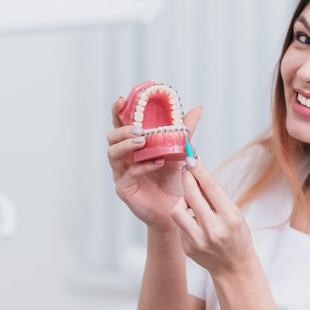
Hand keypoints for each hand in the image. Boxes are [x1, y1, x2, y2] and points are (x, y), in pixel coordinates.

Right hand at [107, 96, 201, 230]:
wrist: (176, 209)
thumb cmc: (174, 180)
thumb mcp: (181, 151)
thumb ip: (185, 131)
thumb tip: (197, 109)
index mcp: (133, 146)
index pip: (120, 125)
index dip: (117, 111)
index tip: (122, 99)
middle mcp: (123, 158)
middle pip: (111, 138)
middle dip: (123, 130)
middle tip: (139, 129)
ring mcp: (120, 174)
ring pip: (113, 154)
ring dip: (127, 144)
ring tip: (143, 140)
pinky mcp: (124, 189)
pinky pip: (128, 174)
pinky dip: (143, 166)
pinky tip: (157, 163)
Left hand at [170, 159, 254, 275]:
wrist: (233, 267)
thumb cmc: (236, 235)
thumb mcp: (233, 213)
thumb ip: (216, 195)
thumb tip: (198, 170)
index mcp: (229, 218)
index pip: (210, 187)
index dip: (199, 170)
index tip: (192, 158)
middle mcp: (214, 229)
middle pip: (191, 195)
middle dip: (187, 179)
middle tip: (186, 170)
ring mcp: (198, 241)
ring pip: (177, 210)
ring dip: (182, 200)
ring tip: (190, 200)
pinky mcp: (187, 247)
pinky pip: (179, 224)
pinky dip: (184, 216)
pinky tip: (193, 218)